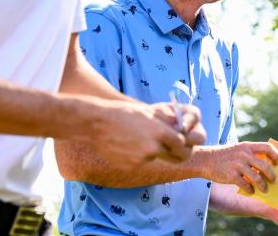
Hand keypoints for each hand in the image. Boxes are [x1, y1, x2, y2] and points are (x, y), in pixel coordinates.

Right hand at [88, 100, 203, 167]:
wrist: (96, 124)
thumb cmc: (121, 113)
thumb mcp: (146, 112)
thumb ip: (165, 121)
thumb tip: (179, 127)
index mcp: (159, 132)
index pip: (181, 143)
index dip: (181, 143)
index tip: (178, 141)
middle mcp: (153, 148)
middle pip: (174, 156)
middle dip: (173, 152)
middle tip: (170, 148)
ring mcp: (142, 159)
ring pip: (154, 157)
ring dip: (151, 152)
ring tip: (135, 140)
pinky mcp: (131, 166)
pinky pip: (140, 163)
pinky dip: (137, 157)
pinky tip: (126, 146)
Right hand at [201, 141, 277, 192]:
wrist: (206, 160)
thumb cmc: (225, 156)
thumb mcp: (238, 149)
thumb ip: (251, 154)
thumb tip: (267, 165)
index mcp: (247, 146)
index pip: (268, 147)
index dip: (275, 155)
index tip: (277, 162)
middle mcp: (244, 154)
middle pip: (265, 166)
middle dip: (272, 175)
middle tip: (273, 180)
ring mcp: (238, 165)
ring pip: (258, 178)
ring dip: (263, 186)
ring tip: (265, 190)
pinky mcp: (232, 176)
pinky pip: (246, 185)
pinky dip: (251, 190)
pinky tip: (251, 191)